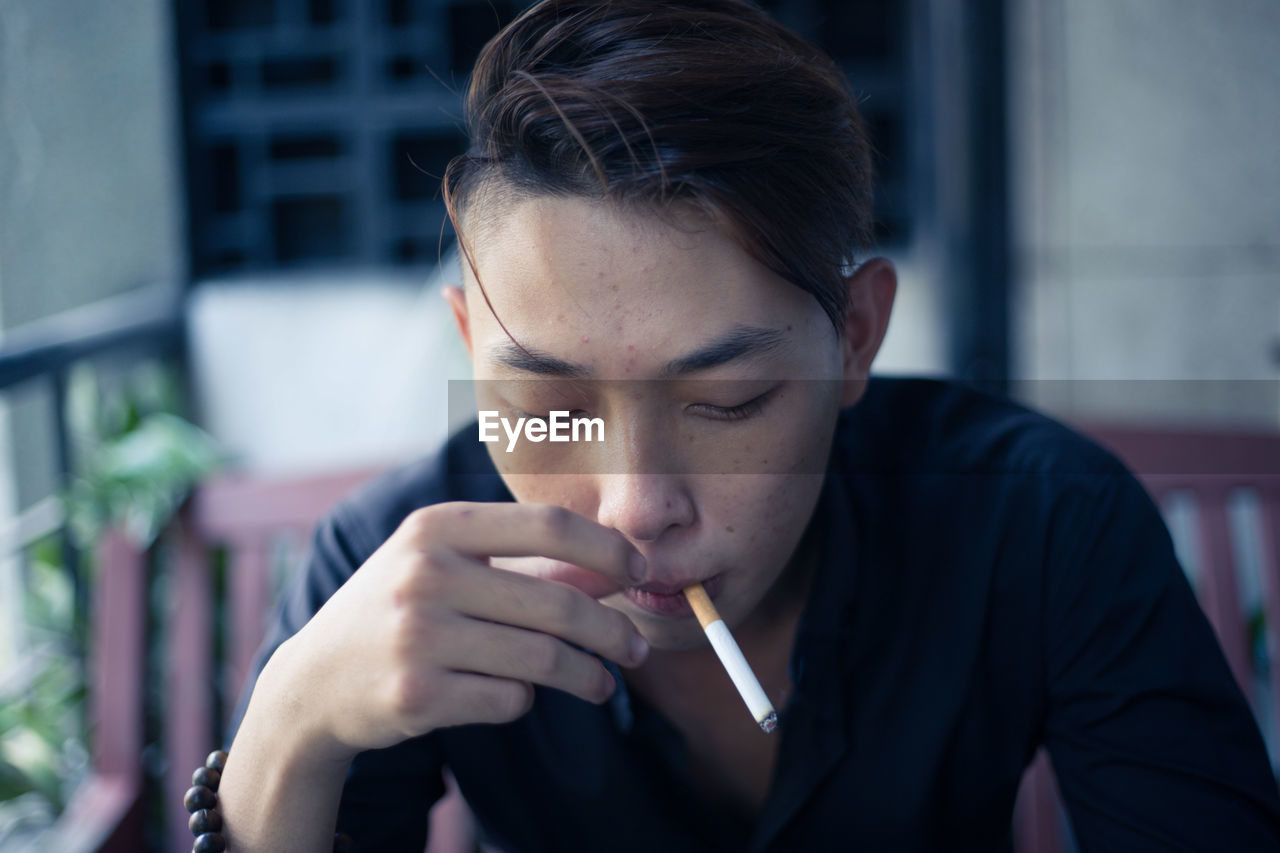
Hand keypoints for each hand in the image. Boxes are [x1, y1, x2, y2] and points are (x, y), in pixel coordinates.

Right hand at [270, 502, 649, 761]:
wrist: (314, 682)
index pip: (547, 524)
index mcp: (435, 527)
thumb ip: (521, 562)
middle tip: (637, 649)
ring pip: (542, 659)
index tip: (639, 571)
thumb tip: (613, 568)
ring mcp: (418, 637)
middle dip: (612, 631)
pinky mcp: (417, 696)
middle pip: (557, 603)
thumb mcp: (442, 565)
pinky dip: (524, 699)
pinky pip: (510, 700)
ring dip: (588, 677)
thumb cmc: (398, 611)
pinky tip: (513, 693)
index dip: (606, 548)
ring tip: (602, 684)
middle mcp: (424, 575)